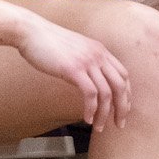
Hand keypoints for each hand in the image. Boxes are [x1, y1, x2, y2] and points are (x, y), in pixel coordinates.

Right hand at [14, 16, 132, 130]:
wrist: (31, 32)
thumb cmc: (48, 43)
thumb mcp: (75, 50)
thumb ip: (86, 62)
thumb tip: (89, 79)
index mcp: (101, 50)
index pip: (123, 75)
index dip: (126, 94)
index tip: (123, 109)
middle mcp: (98, 55)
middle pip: (121, 86)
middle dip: (122, 108)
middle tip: (119, 124)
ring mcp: (87, 62)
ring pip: (107, 93)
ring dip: (105, 114)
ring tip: (99, 127)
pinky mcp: (74, 69)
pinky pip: (90, 94)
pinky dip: (91, 109)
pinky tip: (87, 118)